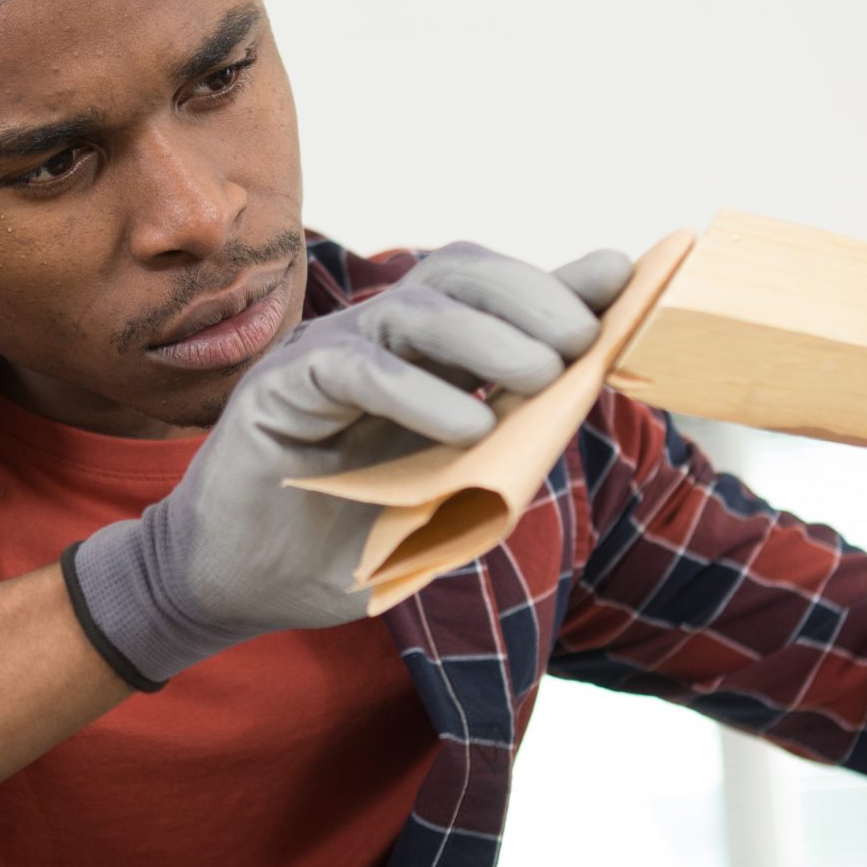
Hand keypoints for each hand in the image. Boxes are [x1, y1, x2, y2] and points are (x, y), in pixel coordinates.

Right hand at [68, 243, 633, 685]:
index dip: (555, 281)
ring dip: (486, 338)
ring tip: (541, 376)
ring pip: (413, 310)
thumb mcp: (452, 493)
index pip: (489, 290)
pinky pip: (356, 367)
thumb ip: (510, 439)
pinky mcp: (280, 388)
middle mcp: (371, 338)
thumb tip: (580, 389)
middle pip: (457, 278)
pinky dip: (417, 392)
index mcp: (418, 356)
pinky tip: (467, 428)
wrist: (244, 588)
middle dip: (531, 298)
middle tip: (582, 340)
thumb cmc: (345, 541)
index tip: (622, 279)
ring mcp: (323, 355)